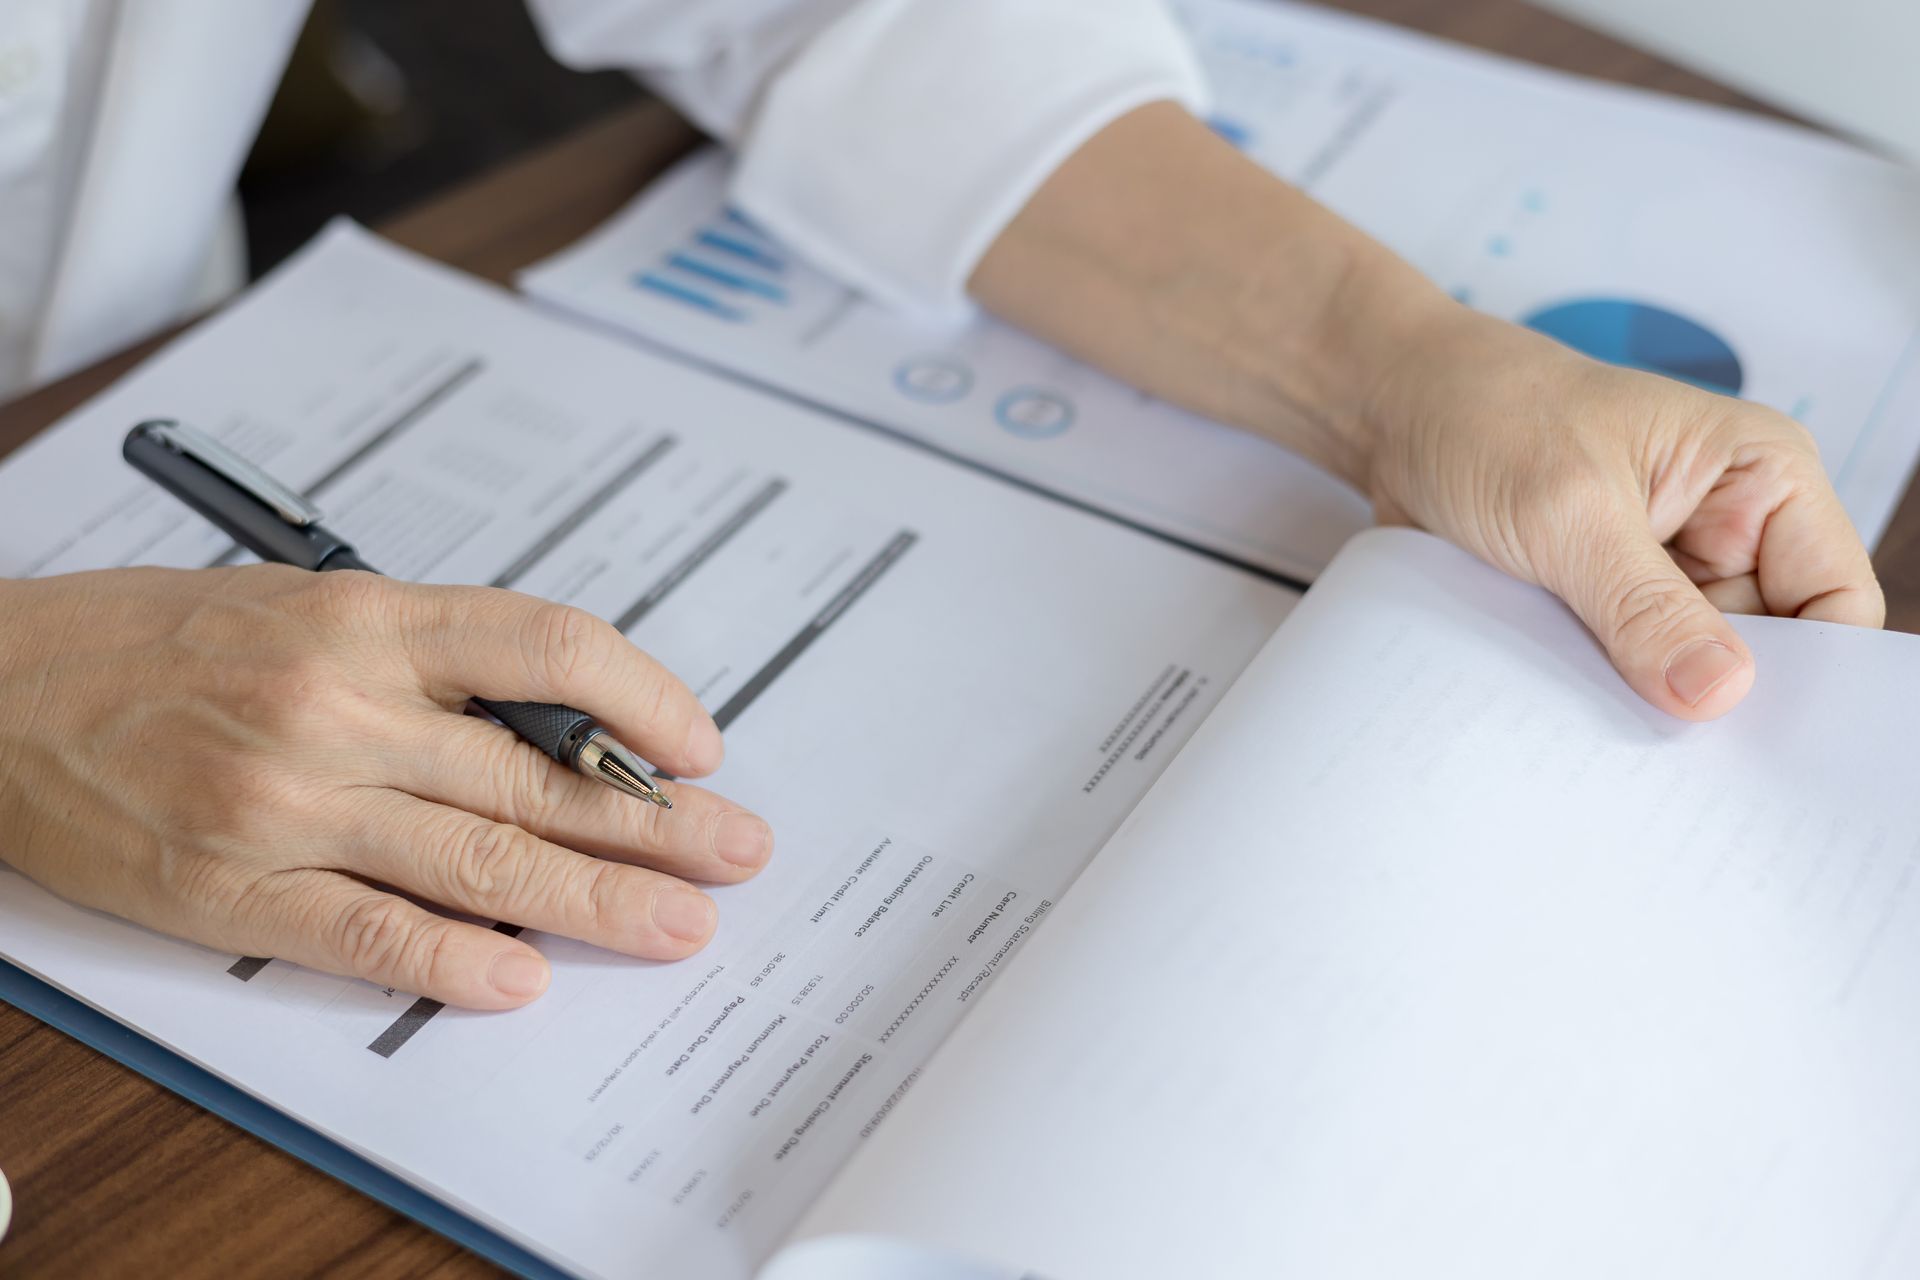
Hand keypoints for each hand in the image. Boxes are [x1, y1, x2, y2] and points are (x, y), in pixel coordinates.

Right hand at [0, 566, 773, 1007]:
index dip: (643, 700)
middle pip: (536, 772)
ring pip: (478, 857)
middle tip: (738, 852)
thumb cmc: (154, 640)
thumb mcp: (307, 603)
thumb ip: (428, 659)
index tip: (698, 746)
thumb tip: (559, 725)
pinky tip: (523, 977)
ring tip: (679, 925)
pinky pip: (364, 931)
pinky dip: (452, 959)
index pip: (547, 647)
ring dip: (595, 900)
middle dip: (656, 823)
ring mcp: (285, 803)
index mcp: (364, 619)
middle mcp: (337, 705)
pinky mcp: (232, 888)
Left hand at [1363, 306, 1883, 718]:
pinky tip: (1564, 719)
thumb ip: (1643, 606)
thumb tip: (1721, 693)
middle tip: (1671, 762)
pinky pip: (1624, 672)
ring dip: (1646, 702)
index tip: (1750, 738)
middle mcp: (1731, 528)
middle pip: (1768, 652)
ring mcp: (1667, 572)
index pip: (1837, 602)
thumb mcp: (1568, 510)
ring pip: (1689, 672)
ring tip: (1605, 738)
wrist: (1393, 411)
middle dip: (1718, 699)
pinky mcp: (1607, 603)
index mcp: (1763, 478)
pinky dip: (1597, 694)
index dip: (1810, 674)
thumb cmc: (1487, 415)